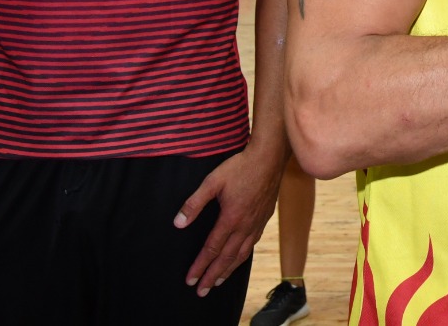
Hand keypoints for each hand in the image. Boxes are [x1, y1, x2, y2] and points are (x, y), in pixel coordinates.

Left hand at [174, 142, 283, 295]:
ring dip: (228, 270)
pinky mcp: (265, 216)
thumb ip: (194, 204)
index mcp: (231, 218)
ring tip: (218, 281)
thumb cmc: (240, 166)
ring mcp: (257, 222)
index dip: (199, 266)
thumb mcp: (211, 182)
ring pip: (242, 253)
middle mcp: (245, 225)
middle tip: (201, 291)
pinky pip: (253, 242)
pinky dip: (243, 255)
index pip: (211, 249)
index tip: (190, 280)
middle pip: (227, 257)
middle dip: (212, 276)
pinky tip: (240, 257)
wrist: (270, 157)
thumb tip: (178, 224)